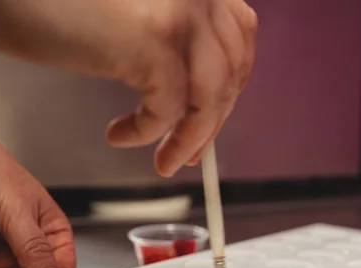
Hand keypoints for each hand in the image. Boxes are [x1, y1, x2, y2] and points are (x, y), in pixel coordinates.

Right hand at [0, 0, 257, 175]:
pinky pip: (169, 108)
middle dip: (212, 120)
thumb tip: (195, 85)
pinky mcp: (150, 40)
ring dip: (191, 138)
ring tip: (166, 160)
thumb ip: (170, 33)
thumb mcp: (131, 11)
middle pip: (231, 70)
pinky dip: (149, 133)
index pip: (239, 38)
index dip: (231, 83)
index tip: (213, 112)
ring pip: (211, 96)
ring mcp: (179, 12)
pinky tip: (121, 135)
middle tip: (190, 150)